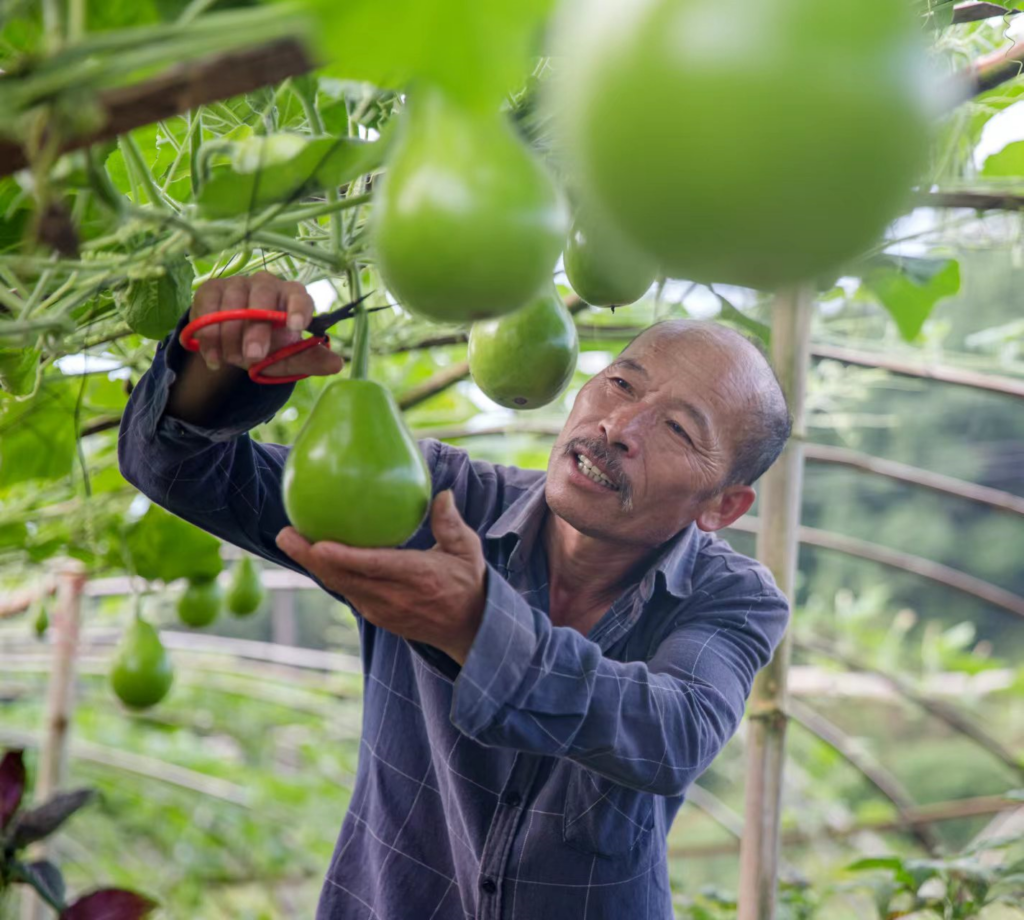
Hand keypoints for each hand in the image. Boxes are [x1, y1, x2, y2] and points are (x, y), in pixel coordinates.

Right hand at [190, 270, 343, 377]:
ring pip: (233, 304)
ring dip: (231, 336)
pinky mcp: (212, 289)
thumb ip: (310, 359)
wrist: (234, 345)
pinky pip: (208, 308)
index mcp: (292, 296)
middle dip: (257, 329)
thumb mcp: (289, 357)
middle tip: (254, 356)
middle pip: (263, 298)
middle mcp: (267, 284)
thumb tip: (337, 364)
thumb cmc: (269, 346)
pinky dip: (209, 334)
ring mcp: (238, 283)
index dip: (297, 307)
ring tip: (232, 360)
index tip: (295, 325)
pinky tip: (213, 357)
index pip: (298, 296)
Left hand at [275, 491, 486, 664]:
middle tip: (286, 533)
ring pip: (340, 586)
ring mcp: (382, 609)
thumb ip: (451, 524)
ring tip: (290, 539)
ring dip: (313, 565)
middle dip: (311, 557)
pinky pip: (346, 591)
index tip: (318, 544)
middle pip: (344, 578)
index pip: (375, 567)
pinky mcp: (375, 615)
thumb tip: (442, 494)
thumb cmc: (467, 583)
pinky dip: (328, 574)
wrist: (468, 628)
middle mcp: (395, 596)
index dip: (344, 558)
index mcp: (418, 577)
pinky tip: (313, 554)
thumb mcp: (467, 550)